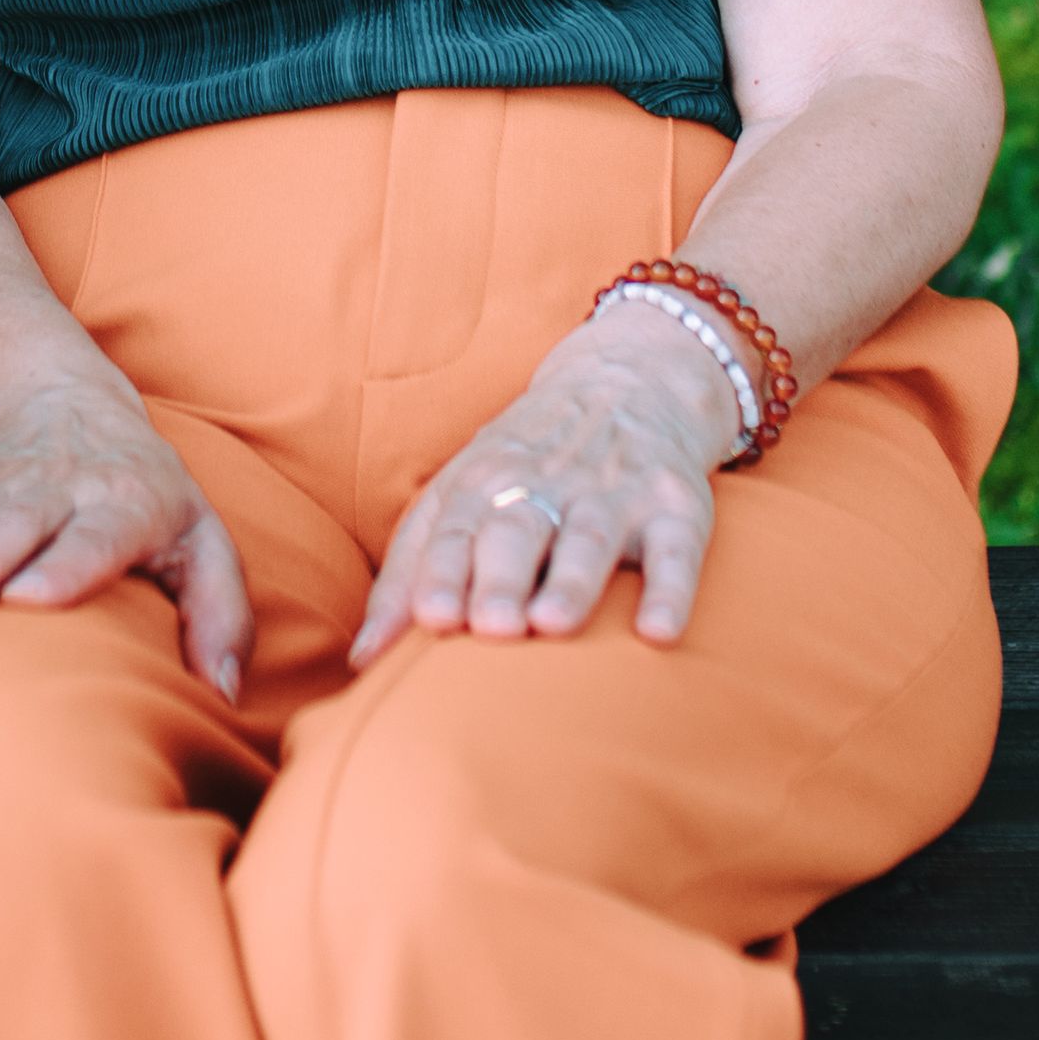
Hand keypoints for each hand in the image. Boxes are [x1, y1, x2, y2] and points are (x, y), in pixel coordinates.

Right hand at [0, 352, 249, 696]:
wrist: (71, 406)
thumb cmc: (148, 499)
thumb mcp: (202, 543)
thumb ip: (221, 616)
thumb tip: (224, 696)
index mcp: (127, 504)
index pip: (95, 535)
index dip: (62, 565)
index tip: (25, 601)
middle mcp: (58, 487)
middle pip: (14, 523)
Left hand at [350, 303, 742, 668]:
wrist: (628, 381)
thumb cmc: (525, 465)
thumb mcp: (461, 495)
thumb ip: (411, 573)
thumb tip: (360, 659)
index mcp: (484, 481)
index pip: (456, 529)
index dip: (443, 572)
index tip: (430, 619)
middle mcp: (546, 484)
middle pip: (518, 531)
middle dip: (501, 577)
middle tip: (491, 628)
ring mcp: (614, 493)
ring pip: (591, 537)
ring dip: (573, 580)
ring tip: (553, 624)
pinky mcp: (676, 507)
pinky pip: (678, 550)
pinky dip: (671, 590)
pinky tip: (659, 633)